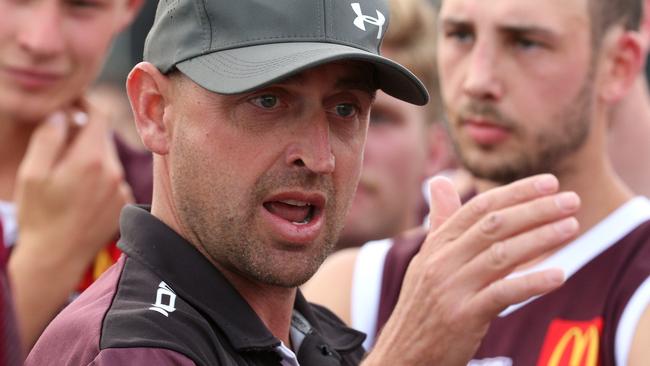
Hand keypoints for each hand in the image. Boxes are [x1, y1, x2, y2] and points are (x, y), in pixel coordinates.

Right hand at [9, 99, 132, 352]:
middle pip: (103, 137)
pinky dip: (100, 178)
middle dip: (84, 134)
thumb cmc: (39, 216)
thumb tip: (63, 114)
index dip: (86, 105)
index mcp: (91, 159)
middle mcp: (114, 172)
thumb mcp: (32, 174)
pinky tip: (80, 196)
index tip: (72, 106)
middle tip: (59, 146)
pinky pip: (114, 179)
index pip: (101, 115)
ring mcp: (122, 189)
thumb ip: (49, 137)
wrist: (56, 259)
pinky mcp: (124, 204)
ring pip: (109, 159)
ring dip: (91, 158)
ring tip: (66, 178)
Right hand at [363, 174, 579, 365]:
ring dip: (540, 238)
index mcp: (436, 245)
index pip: (479, 208)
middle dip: (535, 209)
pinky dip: (532, 282)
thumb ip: (441, 222)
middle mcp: (442, 262)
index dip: (515, 192)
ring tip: (572, 227)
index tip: (549, 182)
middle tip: (571, 200)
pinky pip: (502, 294)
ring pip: (501, 255)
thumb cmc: (422, 304)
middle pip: (494, 226)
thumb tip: (440, 181)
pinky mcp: (463, 317)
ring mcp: (452, 288)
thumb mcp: (426, 260)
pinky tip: (559, 274)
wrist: (402, 351)